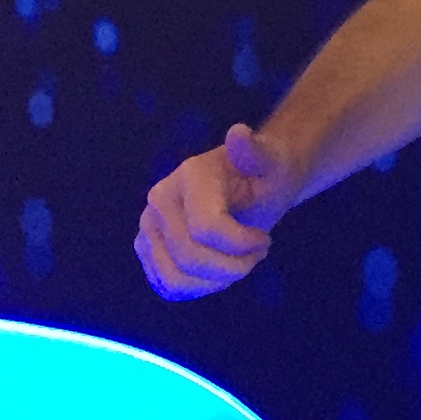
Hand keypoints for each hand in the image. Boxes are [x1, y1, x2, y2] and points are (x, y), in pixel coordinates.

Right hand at [137, 123, 299, 299]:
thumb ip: (258, 152)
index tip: (264, 241)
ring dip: (215, 280)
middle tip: (256, 255)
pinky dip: (199, 287)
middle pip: (189, 257)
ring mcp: (149, 227)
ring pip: (175, 278)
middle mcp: (159, 201)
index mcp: (188, 176)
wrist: (252, 183)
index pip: (206, 229)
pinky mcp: (147, 250)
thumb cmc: (266, 174)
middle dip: (231, 266)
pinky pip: (167, 285)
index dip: (240, 245)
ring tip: (239, 262)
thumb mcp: (273, 161)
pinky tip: (219, 269)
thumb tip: (239, 132)